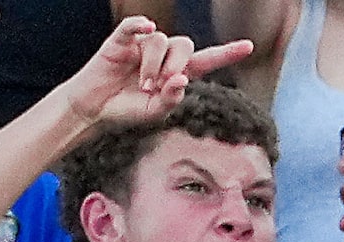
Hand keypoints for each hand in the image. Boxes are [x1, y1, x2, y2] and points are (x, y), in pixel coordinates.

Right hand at [54, 17, 250, 132]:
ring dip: (154, 64)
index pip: (206, 59)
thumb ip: (171, 100)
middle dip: (177, 64)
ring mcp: (143, 45)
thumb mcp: (154, 113)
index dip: (227, 53)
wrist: (95, 110)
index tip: (248, 46)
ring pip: (161, 41)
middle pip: (184, 44)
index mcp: (177, 72)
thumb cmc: (126, 111)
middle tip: (159, 86)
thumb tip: (182, 79)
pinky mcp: (122, 40)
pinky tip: (145, 28)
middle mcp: (163, 55)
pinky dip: (140, 25)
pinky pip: (135, 26)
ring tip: (142, 83)